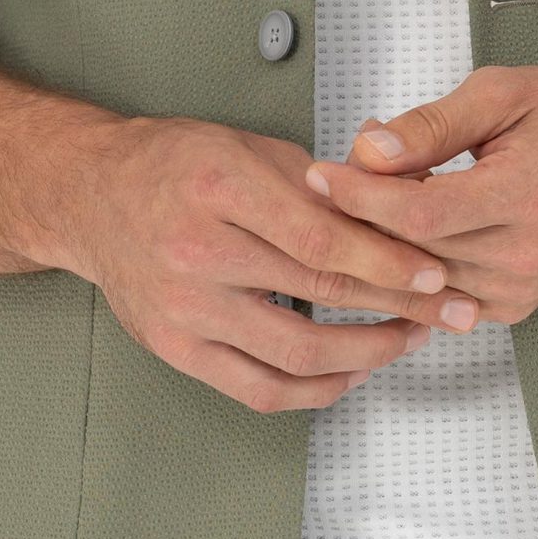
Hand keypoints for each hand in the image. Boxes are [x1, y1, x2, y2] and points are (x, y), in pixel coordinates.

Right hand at [73, 114, 479, 414]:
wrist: (92, 195)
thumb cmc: (172, 163)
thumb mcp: (248, 148)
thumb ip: (318, 186)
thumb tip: (393, 219)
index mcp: (220, 189)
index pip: (322, 241)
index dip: (387, 263)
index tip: (435, 274)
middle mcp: (197, 253)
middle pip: (319, 297)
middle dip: (398, 308)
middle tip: (445, 310)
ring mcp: (183, 310)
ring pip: (295, 356)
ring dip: (365, 355)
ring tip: (405, 339)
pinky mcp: (174, 348)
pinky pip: (257, 389)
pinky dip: (313, 390)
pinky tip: (349, 373)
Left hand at [303, 64, 537, 329]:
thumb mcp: (502, 93)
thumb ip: (431, 126)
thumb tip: (368, 151)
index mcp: (527, 195)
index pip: (420, 214)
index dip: (360, 197)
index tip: (321, 174)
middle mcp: (527, 254)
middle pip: (414, 252)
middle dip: (360, 216)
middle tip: (330, 179)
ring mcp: (523, 288)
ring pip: (422, 281)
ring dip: (381, 244)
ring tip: (364, 197)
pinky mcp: (517, 306)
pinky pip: (442, 298)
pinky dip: (412, 268)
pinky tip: (397, 233)